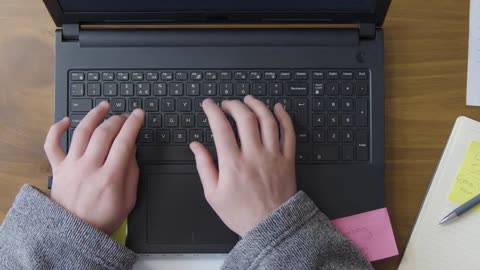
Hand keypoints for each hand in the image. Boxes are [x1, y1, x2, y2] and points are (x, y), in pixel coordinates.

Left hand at [44, 101, 143, 234]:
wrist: (74, 233)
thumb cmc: (103, 218)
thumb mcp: (128, 200)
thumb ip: (132, 173)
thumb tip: (132, 149)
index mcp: (110, 177)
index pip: (124, 142)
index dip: (133, 124)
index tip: (139, 114)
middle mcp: (90, 168)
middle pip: (104, 133)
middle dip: (117, 119)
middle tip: (125, 116)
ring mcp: (72, 166)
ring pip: (81, 132)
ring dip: (94, 115)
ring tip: (104, 106)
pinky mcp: (58, 168)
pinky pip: (52, 144)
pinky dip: (57, 129)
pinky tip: (67, 120)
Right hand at [190, 96, 296, 236]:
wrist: (270, 227)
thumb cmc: (241, 213)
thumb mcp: (213, 194)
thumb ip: (203, 166)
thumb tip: (195, 146)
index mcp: (232, 164)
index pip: (221, 128)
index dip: (213, 111)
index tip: (208, 105)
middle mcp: (254, 155)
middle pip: (245, 118)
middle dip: (234, 105)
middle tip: (227, 104)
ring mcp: (273, 156)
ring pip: (267, 121)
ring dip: (257, 105)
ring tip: (248, 100)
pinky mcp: (287, 160)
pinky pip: (289, 133)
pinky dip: (284, 117)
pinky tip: (277, 108)